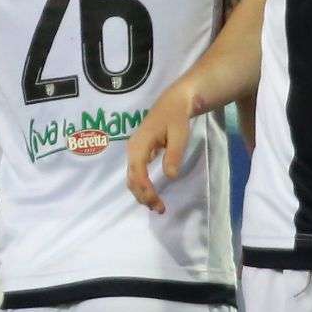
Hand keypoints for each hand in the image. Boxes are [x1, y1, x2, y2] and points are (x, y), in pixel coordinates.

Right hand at [125, 79, 204, 214]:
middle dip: (143, 196)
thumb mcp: (179, 134)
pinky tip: (152, 194)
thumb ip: (174, 154)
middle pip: (132, 179)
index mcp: (139, 144)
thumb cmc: (176, 117)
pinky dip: (142, 186)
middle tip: (159, 209)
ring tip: (157, 206)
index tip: (156, 201)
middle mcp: (132, 150)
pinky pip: (136, 174)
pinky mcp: (139, 154)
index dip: (145, 189)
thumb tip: (170, 176)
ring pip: (132, 178)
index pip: (137, 172)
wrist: (173, 102)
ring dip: (141, 193)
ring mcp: (134, 152)